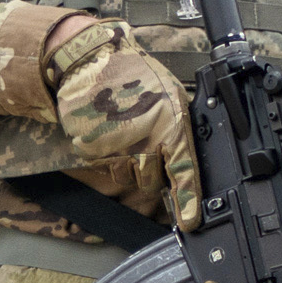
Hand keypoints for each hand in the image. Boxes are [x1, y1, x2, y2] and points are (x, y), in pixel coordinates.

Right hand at [48, 29, 201, 229]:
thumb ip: (179, 127)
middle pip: (153, 182)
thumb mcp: (171, 95)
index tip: (189, 220)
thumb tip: (186, 155)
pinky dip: (110, 156)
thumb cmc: (135, 74)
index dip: (187, 201)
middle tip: (148, 145)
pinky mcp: (94, 153)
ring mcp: (117, 151)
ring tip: (127, 133)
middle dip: (154, 171)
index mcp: (170, 128)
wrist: (92, 62)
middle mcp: (144, 144)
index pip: (183, 173)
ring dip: (131, 165)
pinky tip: (111, 132)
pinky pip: (108, 168)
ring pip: (130, 178)